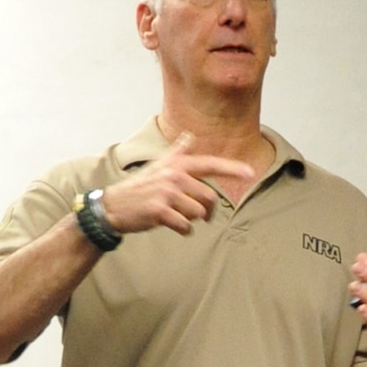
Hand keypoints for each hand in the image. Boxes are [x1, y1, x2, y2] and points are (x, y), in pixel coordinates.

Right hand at [99, 133, 254, 235]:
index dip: (232, 168)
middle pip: (209, 198)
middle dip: (206, 211)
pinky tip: (171, 224)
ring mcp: (167, 193)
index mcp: (177, 164)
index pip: (210, 164)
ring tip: (176, 215)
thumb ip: (177, 152)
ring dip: (191, 220)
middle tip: (195, 214)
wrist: (115, 206)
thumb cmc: (142, 187)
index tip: (250, 173)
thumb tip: (188, 136)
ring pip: (198, 213)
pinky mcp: (160, 211)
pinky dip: (183, 230)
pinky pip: (186, 226)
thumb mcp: (159, 165)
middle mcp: (174, 175)